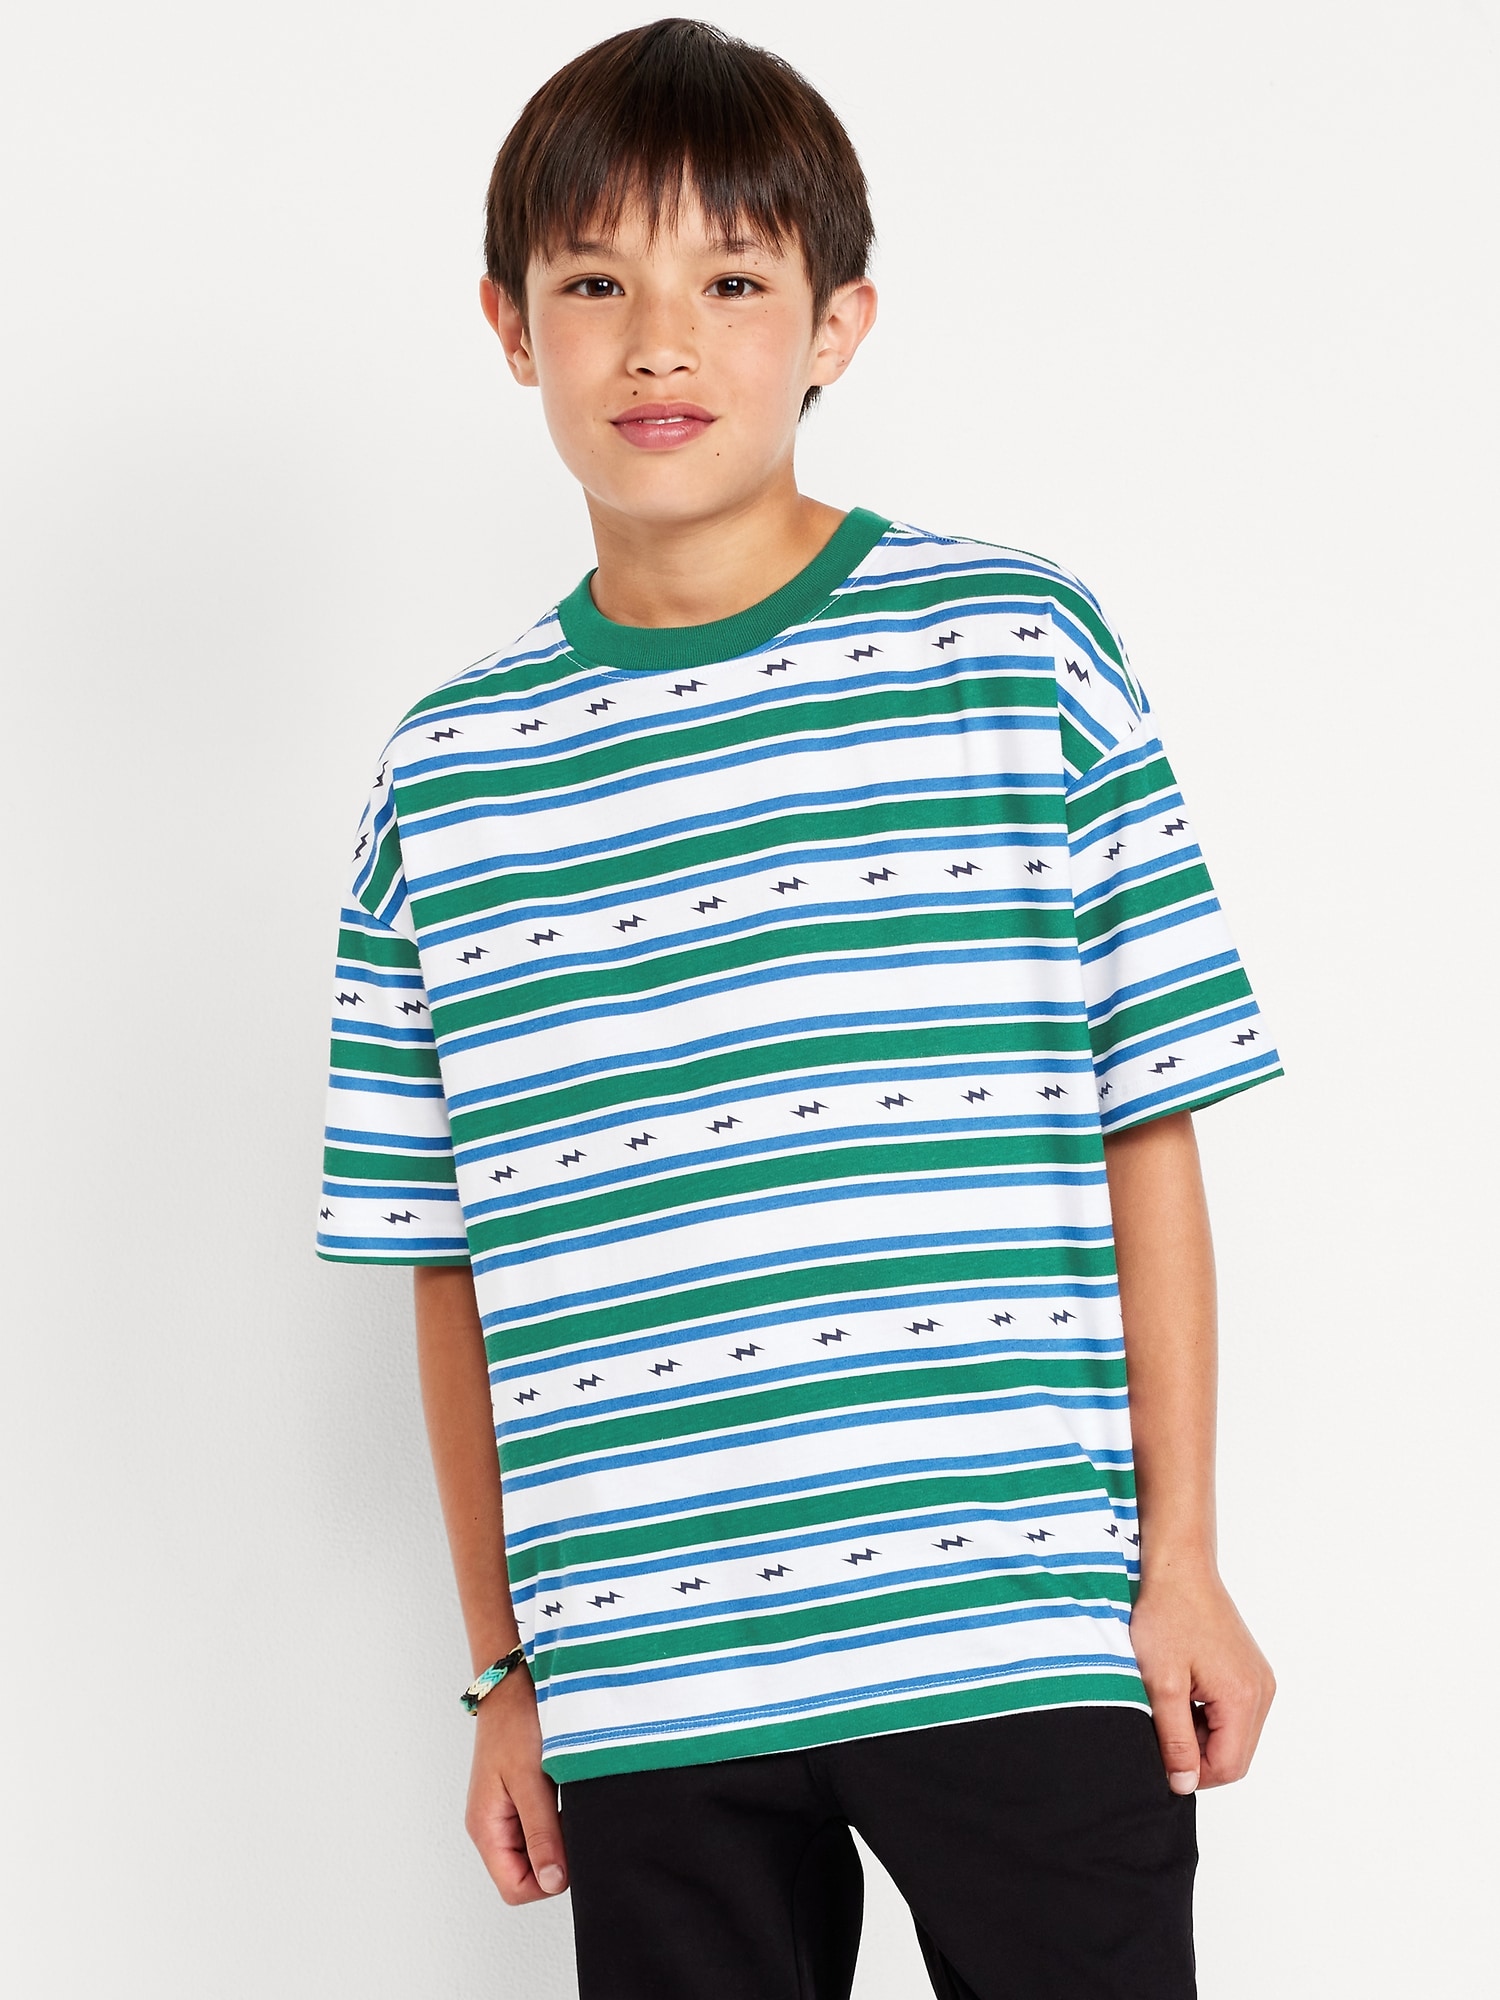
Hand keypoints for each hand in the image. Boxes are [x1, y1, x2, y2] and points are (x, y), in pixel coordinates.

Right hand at [464, 1672, 568, 1903]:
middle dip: (553, 1856)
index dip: (547, 1880)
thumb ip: (543, 1834)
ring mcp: (503, 1812)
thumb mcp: (531, 1781)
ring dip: (556, 1835)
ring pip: (535, 1850)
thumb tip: (554, 1883)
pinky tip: (564, 1793)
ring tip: (566, 1801)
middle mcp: (491, 1826)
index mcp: (486, 1829)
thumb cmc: (516, 1724)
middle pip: (525, 1873)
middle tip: (571, 1820)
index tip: (570, 1849)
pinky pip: (538, 1825)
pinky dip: (555, 1817)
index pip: (515, 1888)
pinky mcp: (517, 1796)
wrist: (512, 1682)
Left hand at [1129, 1564, 1274, 1793]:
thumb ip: (1174, 1738)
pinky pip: (1234, 1711)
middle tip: (1161, 1727)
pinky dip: (1208, 1714)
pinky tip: (1183, 1689)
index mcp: (1243, 1697)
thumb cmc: (1167, 1615)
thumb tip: (1183, 1784)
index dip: (1192, 1774)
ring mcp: (1258, 1679)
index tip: (1160, 1758)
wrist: (1177, 1568)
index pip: (1229, 1767)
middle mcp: (1261, 1690)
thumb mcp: (1161, 1682)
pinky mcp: (1249, 1669)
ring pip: (1234, 1734)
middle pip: (1235, 1754)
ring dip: (1201, 1733)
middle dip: (1197, 1753)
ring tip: (1170, 1702)